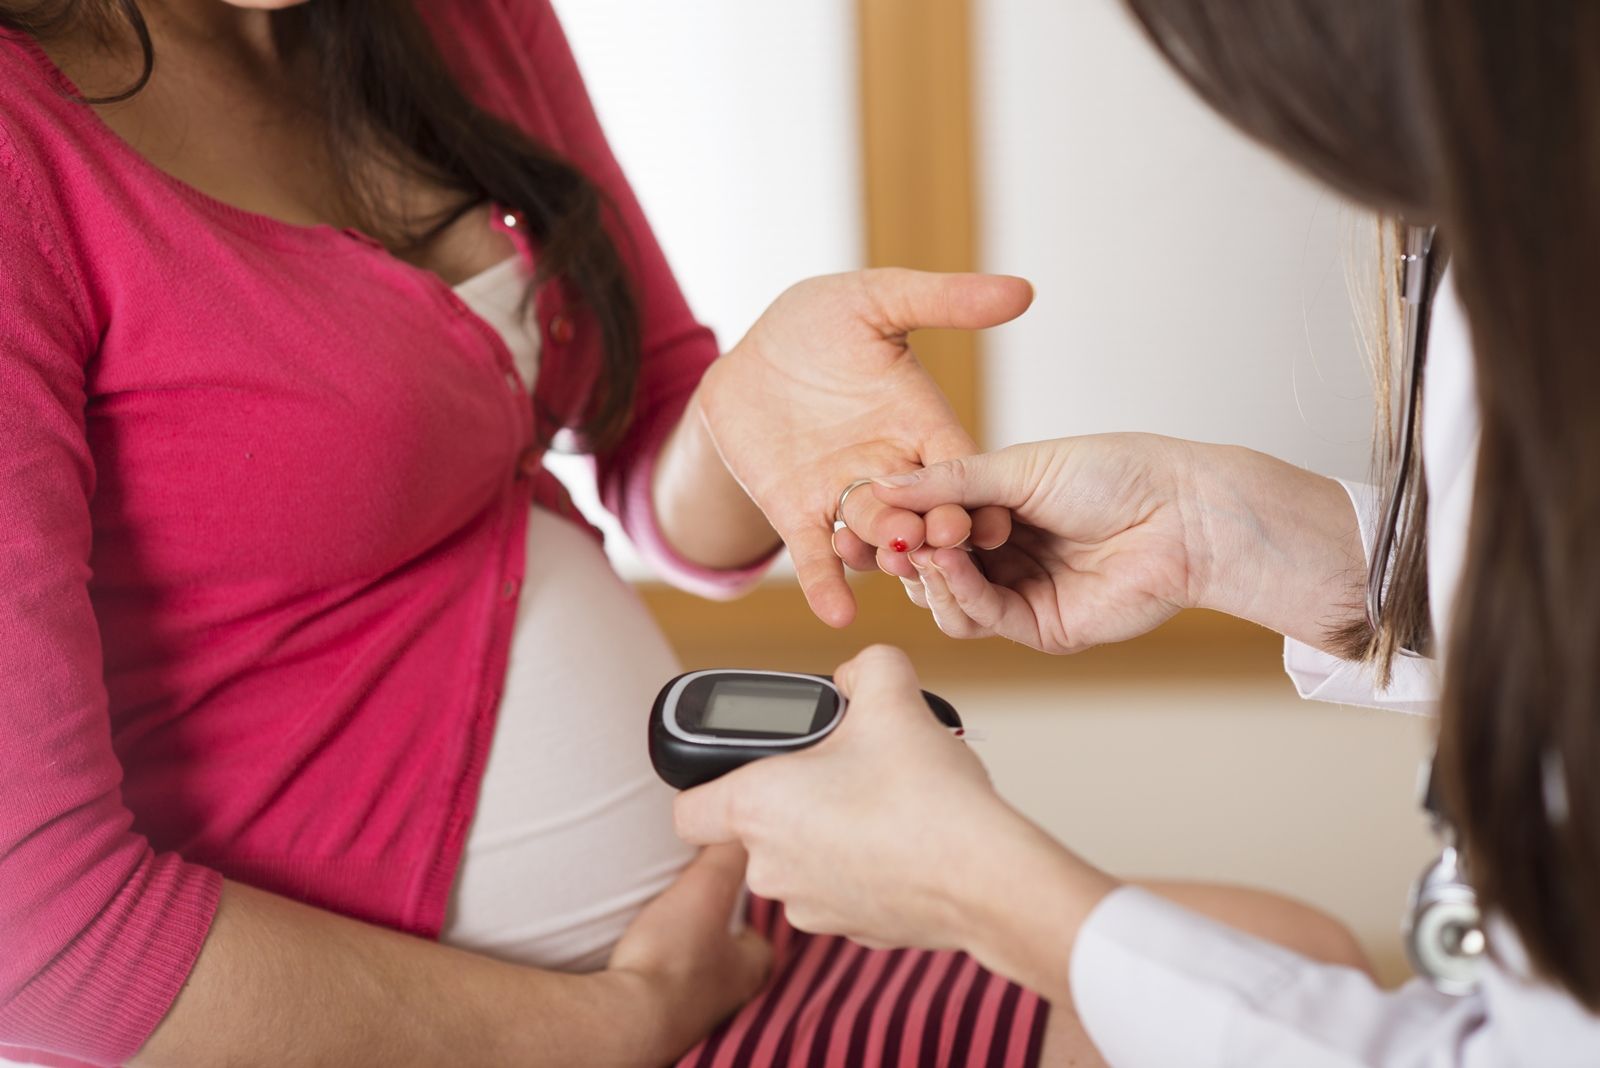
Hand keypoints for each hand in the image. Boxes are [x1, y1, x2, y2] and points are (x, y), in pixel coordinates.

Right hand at [605, 844, 770, 1062]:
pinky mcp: (656, 1020)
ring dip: (678, 950)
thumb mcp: (705, 887)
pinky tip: (637, 955)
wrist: (622, 1016)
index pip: (758, 935)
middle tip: (687, 905)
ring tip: (659, 927)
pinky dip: (652, 970)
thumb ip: (726, 854)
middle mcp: (728, 997)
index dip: (744, 910)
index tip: (723, 891)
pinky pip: (660, 987)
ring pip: (692, 971)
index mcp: (750, 968)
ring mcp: (692, 1012)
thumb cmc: (669, 955)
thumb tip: (741, 823)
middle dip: (709, 931)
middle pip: (725, 954)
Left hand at [672, 646, 1054, 951]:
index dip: (705, 784)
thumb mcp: (892, 696)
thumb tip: (855, 676)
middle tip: (838, 771)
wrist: (985, 876)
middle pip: (753, 832)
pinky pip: (842, 892)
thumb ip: (864, 667)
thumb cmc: (926, 796)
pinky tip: (903, 842)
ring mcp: (811, 909)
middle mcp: (770, 868)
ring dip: (826, 836)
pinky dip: (863, 869)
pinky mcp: (854, 933)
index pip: (686, 810)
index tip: (746, 767)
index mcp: (756, 808)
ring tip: (878, 804)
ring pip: (799, 864)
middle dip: (789, 800)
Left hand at [696, 269, 1029, 626]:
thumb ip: (944, 300)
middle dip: (937, 529)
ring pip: (877, 537)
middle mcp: (893, 469)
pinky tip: (836, 612)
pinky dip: (827, 584)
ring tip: (893, 563)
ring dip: (888, 555)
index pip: (962, 466)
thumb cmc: (816, 324)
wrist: (746, 357)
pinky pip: (817, 556)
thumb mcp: (877, 300)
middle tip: (945, 541)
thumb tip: (1021, 292)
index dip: (978, 493)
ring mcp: (846, 496)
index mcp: (923, 424)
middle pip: (925, 511)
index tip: (996, 517)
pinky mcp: (798, 513)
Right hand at [869, 434, 1203, 652]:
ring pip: (948, 602)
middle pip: (931, 568)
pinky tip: (949, 564)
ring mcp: (1022, 593)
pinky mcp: (1041, 627)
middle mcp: (1006, 554)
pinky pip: (982, 619)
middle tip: (892, 537)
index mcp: (999, 509)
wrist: (1182, 515)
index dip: (899, 521)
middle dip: (907, 553)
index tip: (869, 511)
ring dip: (928, 576)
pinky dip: (957, 592)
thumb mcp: (1019, 467)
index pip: (929, 523)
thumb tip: (882, 484)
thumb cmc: (1117, 475)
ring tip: (926, 548)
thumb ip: (949, 482)